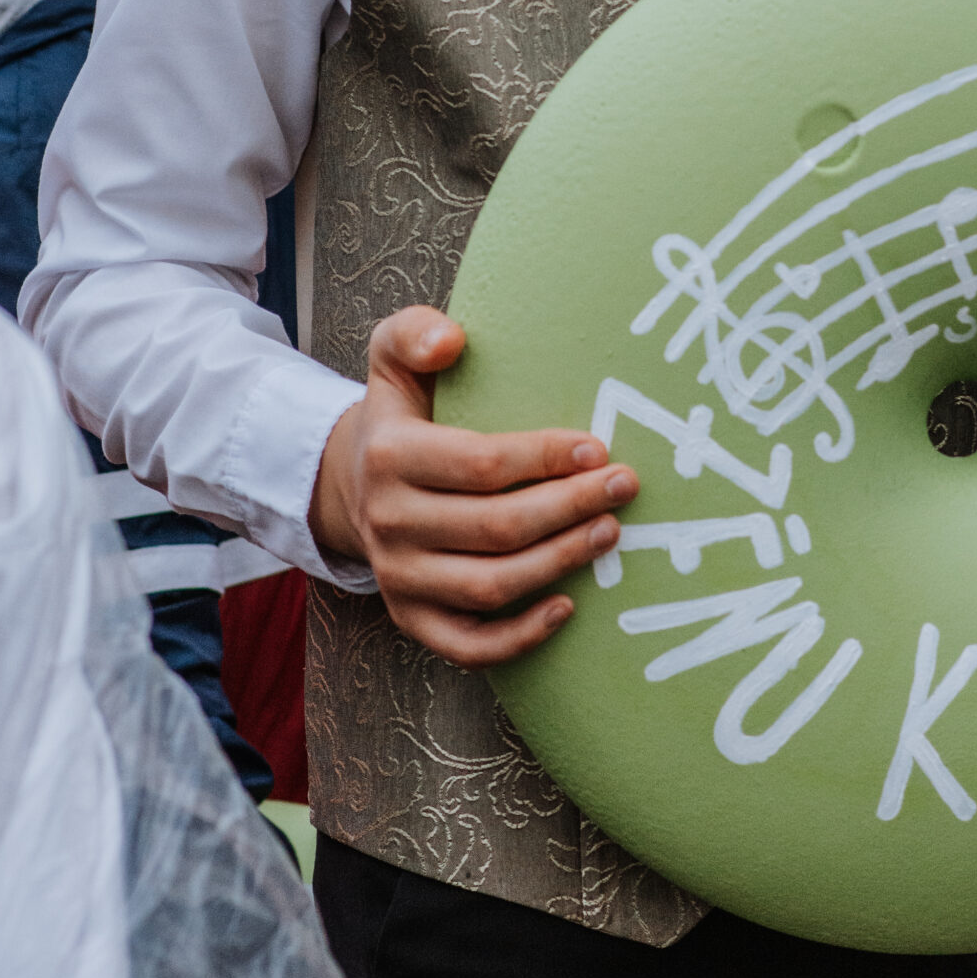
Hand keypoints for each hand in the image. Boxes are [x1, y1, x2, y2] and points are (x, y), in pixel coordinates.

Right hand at [309, 306, 638, 667]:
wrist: (353, 482)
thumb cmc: (402, 414)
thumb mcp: (394, 356)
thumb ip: (415, 333)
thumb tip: (452, 340)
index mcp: (389, 457)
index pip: (480, 465)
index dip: (544, 458)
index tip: (597, 448)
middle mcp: (389, 522)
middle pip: (495, 527)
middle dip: (570, 507)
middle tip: (623, 486)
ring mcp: (398, 577)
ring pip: (490, 585)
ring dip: (560, 562)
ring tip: (609, 532)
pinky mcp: (411, 618)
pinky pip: (468, 645)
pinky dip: (520, 636)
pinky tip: (568, 606)